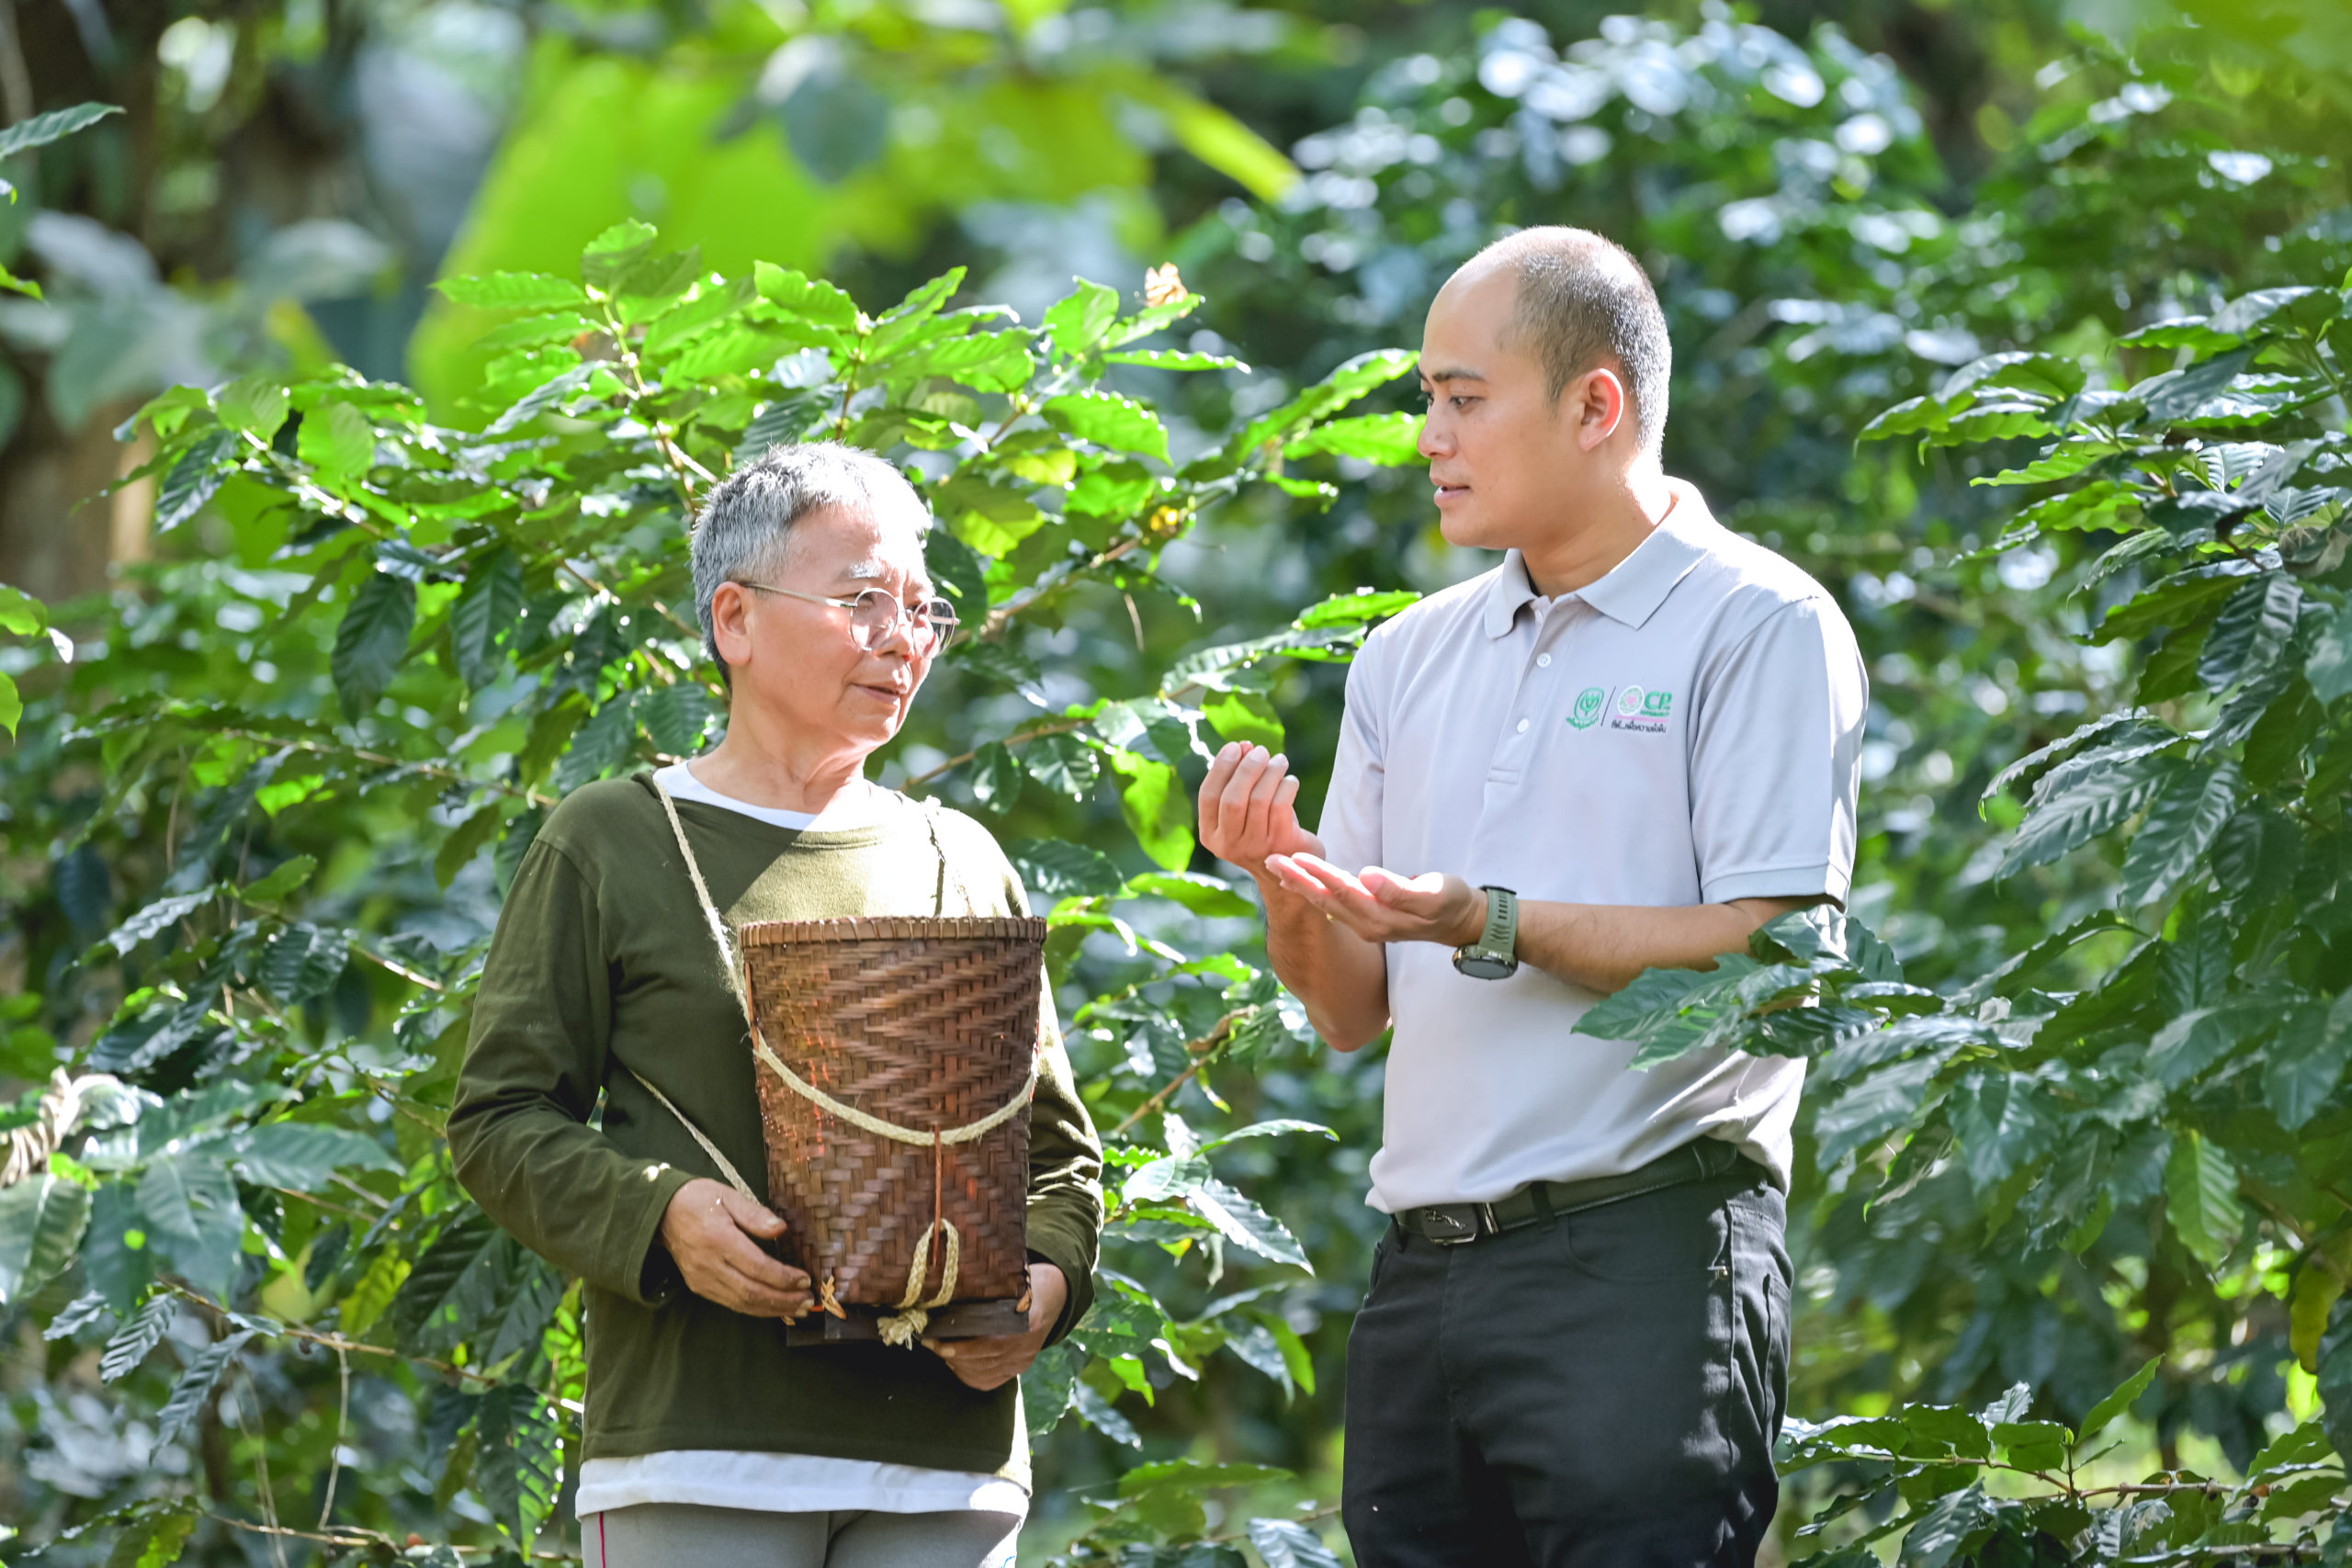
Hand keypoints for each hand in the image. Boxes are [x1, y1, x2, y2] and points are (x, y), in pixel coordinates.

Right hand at [658, 1178, 813, 1319]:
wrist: (663, 1213)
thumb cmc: (700, 1200)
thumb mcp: (729, 1195)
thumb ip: (755, 1214)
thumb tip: (781, 1229)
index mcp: (718, 1239)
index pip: (756, 1266)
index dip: (783, 1277)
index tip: (805, 1280)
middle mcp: (709, 1264)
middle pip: (750, 1292)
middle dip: (783, 1300)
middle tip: (808, 1301)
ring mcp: (702, 1279)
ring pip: (741, 1303)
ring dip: (773, 1309)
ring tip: (798, 1308)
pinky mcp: (699, 1287)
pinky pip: (731, 1303)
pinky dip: (756, 1309)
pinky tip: (775, 1307)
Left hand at [926, 1262, 1066, 1391]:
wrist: (1053, 1294)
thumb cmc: (1024, 1282)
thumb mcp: (1009, 1281)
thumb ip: (985, 1293)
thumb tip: (944, 1299)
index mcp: (1028, 1320)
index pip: (991, 1345)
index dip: (961, 1348)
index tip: (936, 1340)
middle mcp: (1027, 1346)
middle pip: (983, 1362)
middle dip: (951, 1354)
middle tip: (930, 1343)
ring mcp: (1024, 1360)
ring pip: (983, 1374)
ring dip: (956, 1365)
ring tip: (940, 1350)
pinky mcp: (1019, 1368)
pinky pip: (989, 1381)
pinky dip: (967, 1375)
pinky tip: (955, 1362)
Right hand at [1198, 743, 1321, 881]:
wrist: (1290, 869)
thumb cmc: (1264, 829)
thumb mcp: (1245, 809)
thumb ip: (1238, 779)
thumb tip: (1243, 746)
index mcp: (1210, 834)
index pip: (1208, 796)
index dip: (1220, 767)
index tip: (1235, 746)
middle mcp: (1228, 844)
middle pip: (1233, 799)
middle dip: (1247, 768)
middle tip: (1262, 751)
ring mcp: (1254, 847)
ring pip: (1259, 800)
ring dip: (1271, 773)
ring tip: (1280, 761)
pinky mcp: (1280, 846)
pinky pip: (1281, 806)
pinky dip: (1286, 787)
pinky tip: (1291, 781)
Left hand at [1263, 854, 1487, 948]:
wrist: (1460, 923)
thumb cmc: (1449, 903)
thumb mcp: (1434, 895)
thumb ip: (1401, 890)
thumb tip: (1368, 877)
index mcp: (1381, 916)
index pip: (1343, 891)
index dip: (1318, 873)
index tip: (1295, 856)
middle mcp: (1367, 924)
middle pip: (1325, 898)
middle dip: (1297, 879)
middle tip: (1269, 858)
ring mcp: (1365, 924)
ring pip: (1326, 902)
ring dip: (1300, 884)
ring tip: (1276, 866)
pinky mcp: (1366, 919)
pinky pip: (1333, 904)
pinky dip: (1314, 890)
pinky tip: (1300, 881)